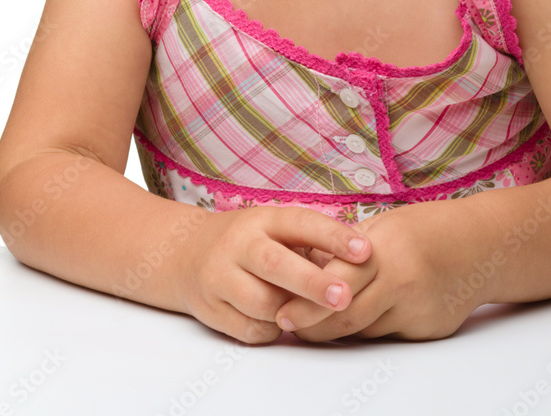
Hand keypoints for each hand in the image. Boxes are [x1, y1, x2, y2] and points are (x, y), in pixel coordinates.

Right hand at [176, 205, 371, 343]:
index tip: (364, 251)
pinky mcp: (210, 308)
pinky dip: (271, 330)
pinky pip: (251, 330)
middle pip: (276, 264)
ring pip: (264, 304)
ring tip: (304, 307)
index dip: (334, 237)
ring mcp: (221, 276)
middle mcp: (240, 244)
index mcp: (265, 219)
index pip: (302, 223)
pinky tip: (276, 318)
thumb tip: (357, 267)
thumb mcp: (277, 230)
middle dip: (312, 283)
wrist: (186, 253)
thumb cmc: (251, 242)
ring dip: (291, 312)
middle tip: (344, 297)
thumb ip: (312, 245)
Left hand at [275, 199, 476, 341]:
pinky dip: (374, 326)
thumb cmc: (427, 228)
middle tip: (291, 326)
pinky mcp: (428, 329)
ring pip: (366, 330)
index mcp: (386, 251)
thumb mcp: (385, 227)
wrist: (482, 245)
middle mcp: (402, 282)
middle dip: (314, 326)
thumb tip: (308, 270)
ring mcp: (417, 309)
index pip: (336, 284)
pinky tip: (374, 310)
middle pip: (347, 317)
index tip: (283, 314)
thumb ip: (351, 252)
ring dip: (342, 327)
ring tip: (322, 318)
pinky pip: (389, 334)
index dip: (307, 303)